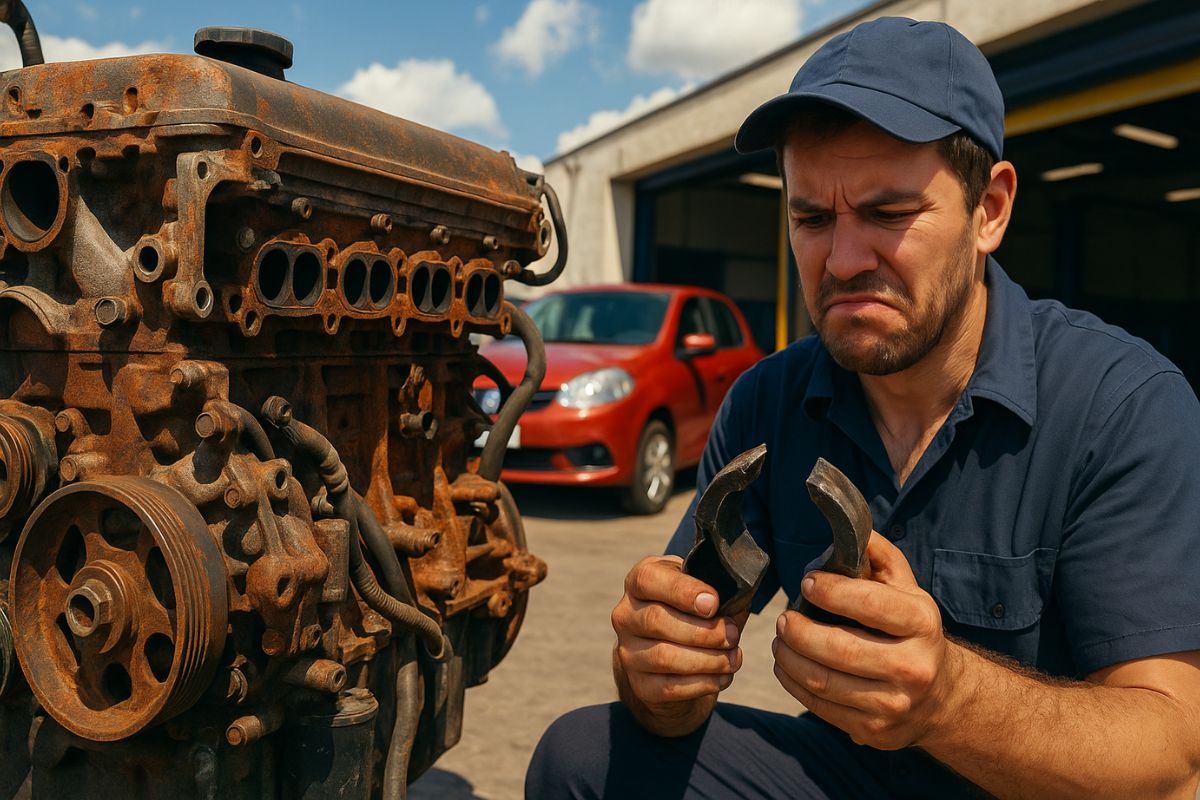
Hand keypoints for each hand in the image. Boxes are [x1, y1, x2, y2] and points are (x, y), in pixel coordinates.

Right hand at [612, 555, 744, 708]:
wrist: (673, 657)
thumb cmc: (693, 614)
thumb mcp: (703, 592)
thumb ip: (720, 590)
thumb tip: (742, 592)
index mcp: (640, 582)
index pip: (648, 579)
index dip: (682, 591)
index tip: (714, 603)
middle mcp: (625, 615)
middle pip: (657, 620)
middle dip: (704, 631)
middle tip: (733, 635)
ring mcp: (628, 651)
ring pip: (664, 656)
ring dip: (708, 659)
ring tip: (733, 658)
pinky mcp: (639, 684)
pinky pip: (669, 687)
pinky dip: (703, 683)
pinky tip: (723, 676)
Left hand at [771, 532, 957, 749]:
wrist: (942, 696)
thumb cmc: (912, 631)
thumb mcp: (908, 590)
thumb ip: (880, 556)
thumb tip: (852, 527)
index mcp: (922, 624)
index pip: (869, 603)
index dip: (830, 591)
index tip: (806, 583)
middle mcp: (913, 667)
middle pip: (838, 648)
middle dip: (798, 630)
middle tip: (782, 618)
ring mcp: (894, 704)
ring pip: (822, 681)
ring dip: (788, 657)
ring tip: (780, 640)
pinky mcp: (874, 730)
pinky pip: (820, 707)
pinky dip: (793, 683)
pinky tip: (787, 665)